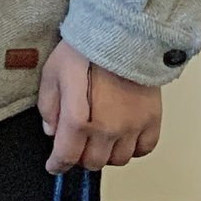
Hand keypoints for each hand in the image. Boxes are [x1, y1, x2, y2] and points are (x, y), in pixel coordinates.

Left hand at [38, 39, 163, 172]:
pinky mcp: (151, 120)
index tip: (55, 165)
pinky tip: (123, 136)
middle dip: (80, 156)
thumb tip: (51, 130)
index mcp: (78, 119)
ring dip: (106, 153)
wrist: (121, 34)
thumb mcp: (52, 74)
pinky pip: (144, 149)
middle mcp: (107, 129)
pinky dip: (133, 148)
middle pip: (93, 162)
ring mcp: (132, 127)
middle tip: (77, 144)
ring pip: (118, 160)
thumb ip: (49, 107)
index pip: (66, 156)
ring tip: (100, 138)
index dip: (58, 164)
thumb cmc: (86, 50)